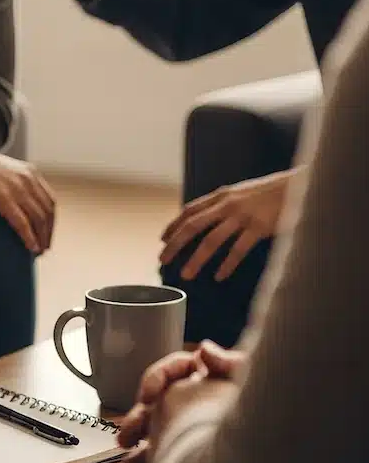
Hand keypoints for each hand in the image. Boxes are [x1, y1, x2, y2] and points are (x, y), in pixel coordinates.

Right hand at [0, 140, 55, 252]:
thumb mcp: (0, 170)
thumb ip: (12, 180)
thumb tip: (13, 197)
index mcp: (29, 171)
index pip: (49, 199)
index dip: (51, 220)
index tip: (46, 233)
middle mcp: (27, 179)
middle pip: (48, 211)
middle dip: (48, 232)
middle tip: (44, 247)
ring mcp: (16, 188)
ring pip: (39, 219)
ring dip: (41, 238)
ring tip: (38, 251)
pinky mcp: (3, 199)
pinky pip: (23, 223)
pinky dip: (30, 238)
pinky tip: (31, 248)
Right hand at [118, 342, 245, 462]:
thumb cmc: (276, 424)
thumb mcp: (255, 385)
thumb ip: (230, 364)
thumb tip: (206, 350)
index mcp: (216, 386)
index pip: (178, 370)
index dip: (158, 378)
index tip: (148, 396)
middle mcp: (206, 412)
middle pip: (161, 411)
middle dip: (139, 424)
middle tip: (125, 438)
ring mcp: (202, 443)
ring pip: (163, 446)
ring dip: (141, 457)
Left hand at [160, 171, 293, 281]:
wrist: (300, 186)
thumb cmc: (269, 192)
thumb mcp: (241, 193)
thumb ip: (223, 204)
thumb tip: (204, 218)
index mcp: (221, 195)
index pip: (189, 211)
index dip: (173, 225)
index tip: (162, 239)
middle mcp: (227, 205)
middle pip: (193, 225)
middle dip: (175, 244)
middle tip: (163, 260)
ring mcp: (243, 216)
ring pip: (212, 240)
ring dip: (196, 259)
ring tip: (186, 275)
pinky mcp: (259, 228)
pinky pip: (238, 250)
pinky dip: (227, 264)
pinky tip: (219, 276)